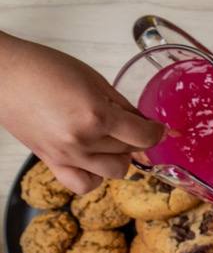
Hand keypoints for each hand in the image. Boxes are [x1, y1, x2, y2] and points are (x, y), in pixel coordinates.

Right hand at [0, 32, 163, 192]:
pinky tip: (92, 159)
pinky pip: (83, 184)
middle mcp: (82, 140)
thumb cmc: (43, 68)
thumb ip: (122, 105)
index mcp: (96, 116)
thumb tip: (144, 123)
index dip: (156, 132)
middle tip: (124, 125)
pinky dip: (94, 177)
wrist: (2, 73)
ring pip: (114, 172)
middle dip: (133, 139)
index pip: (144, 137)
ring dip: (118, 158)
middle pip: (129, 152)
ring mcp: (66, 155)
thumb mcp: (93, 79)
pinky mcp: (50, 161)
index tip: (157, 128)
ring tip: (108, 140)